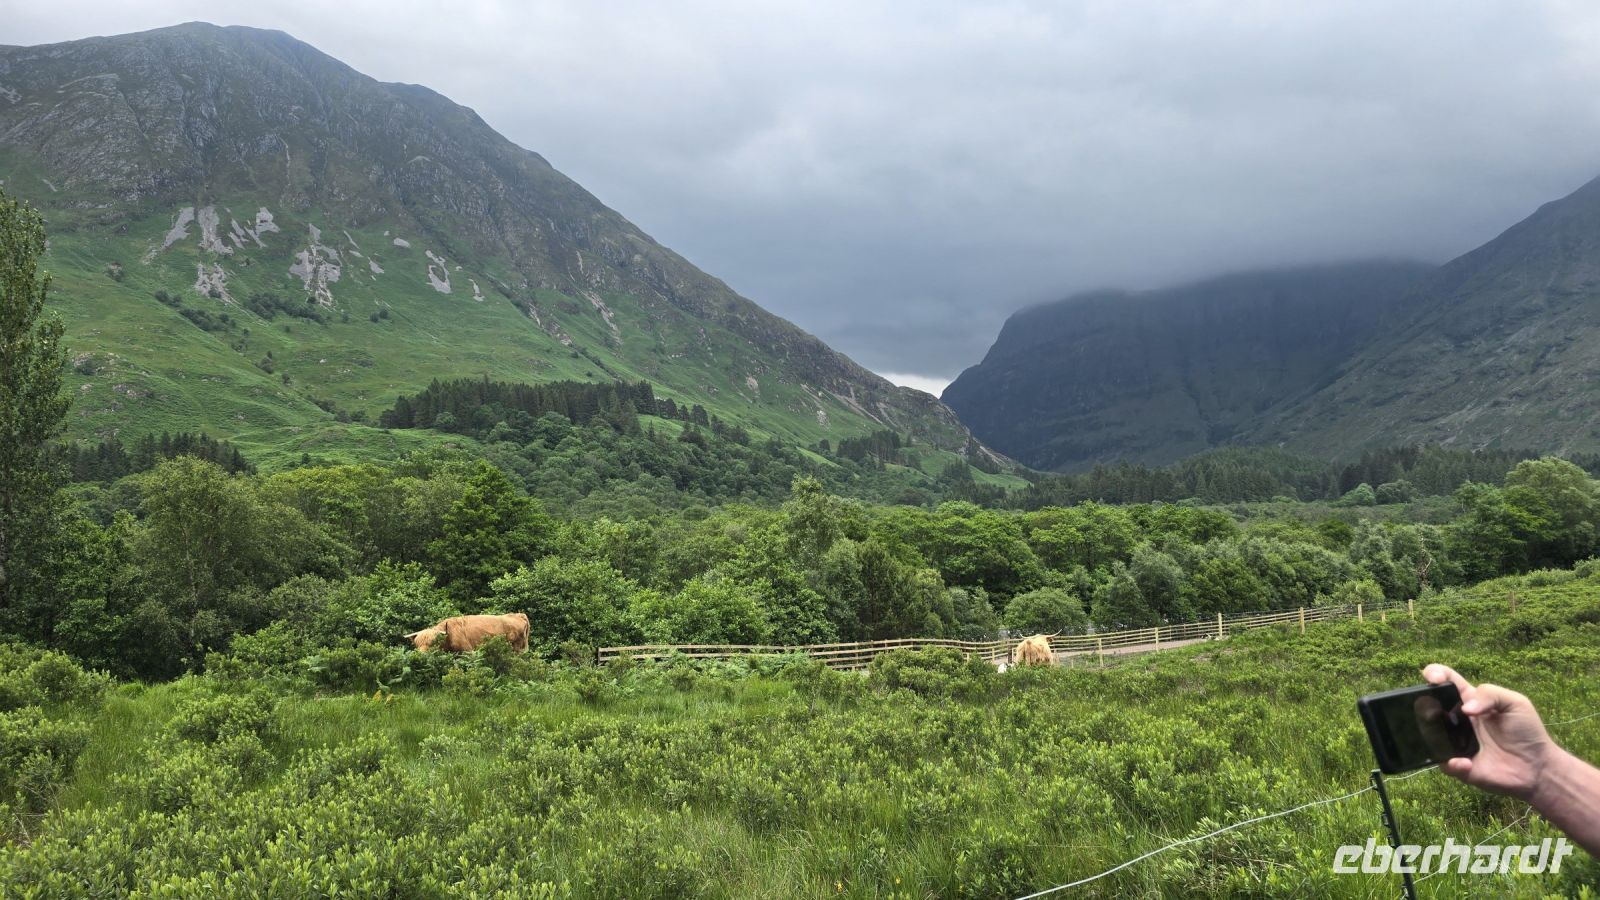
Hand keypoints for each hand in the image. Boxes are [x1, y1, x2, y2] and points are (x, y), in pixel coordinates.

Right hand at [1421, 663, 1556, 800]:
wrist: (1538, 768)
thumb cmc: (1527, 732)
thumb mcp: (1515, 703)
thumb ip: (1490, 694)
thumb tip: (1465, 708)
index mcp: (1470, 701)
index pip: (1447, 682)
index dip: (1435, 674)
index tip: (1432, 678)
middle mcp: (1458, 721)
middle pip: (1431, 706)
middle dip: (1422, 703)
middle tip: (1430, 708)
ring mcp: (1456, 743)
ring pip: (1430, 735)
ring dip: (1430, 733)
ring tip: (1443, 735)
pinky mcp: (1460, 766)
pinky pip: (1445, 763)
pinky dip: (1452, 763)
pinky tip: (1467, 762)